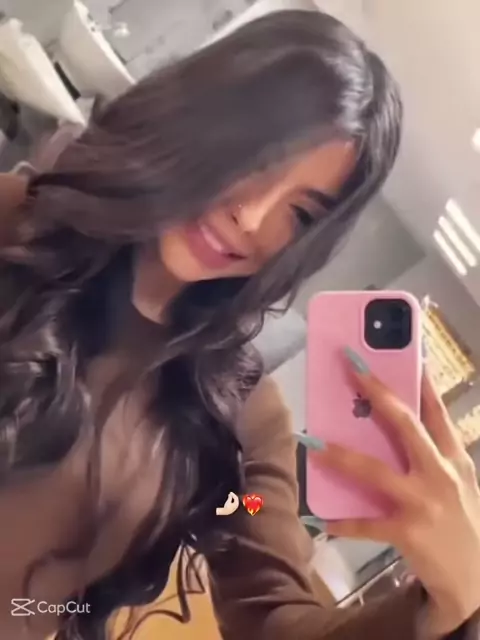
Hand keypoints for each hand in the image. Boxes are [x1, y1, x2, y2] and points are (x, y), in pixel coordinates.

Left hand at [314, 350, 479, 635]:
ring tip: (314, 444)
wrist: (478, 584)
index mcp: (453, 458)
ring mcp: (425, 502)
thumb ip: (432, 455)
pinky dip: (344, 523)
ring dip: (341, 456)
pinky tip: (323, 522)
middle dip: (377, 393)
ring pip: (375, 471)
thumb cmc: (463, 524)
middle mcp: (441, 473)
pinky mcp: (410, 532)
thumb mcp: (457, 483)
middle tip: (351, 367)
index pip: (436, 410)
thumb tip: (393, 426)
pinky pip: (368, 524)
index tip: (406, 350)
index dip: (420, 379)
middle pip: (405, 424)